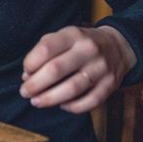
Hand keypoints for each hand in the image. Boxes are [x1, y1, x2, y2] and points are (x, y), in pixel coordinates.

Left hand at [19, 25, 136, 113]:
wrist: (117, 46)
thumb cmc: (81, 44)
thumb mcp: (63, 38)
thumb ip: (44, 52)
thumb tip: (27, 76)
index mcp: (73, 35)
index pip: (46, 48)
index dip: (31, 63)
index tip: (25, 73)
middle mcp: (88, 49)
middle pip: (56, 69)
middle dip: (35, 85)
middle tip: (25, 92)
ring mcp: (101, 68)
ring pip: (72, 88)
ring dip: (50, 98)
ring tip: (37, 102)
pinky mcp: (110, 84)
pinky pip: (90, 101)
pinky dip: (73, 107)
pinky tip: (62, 105)